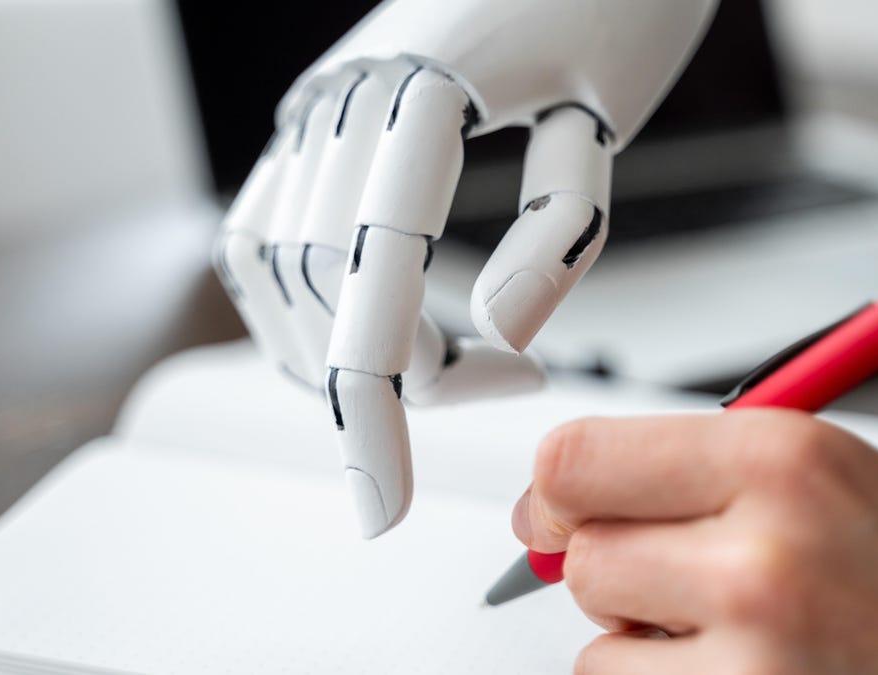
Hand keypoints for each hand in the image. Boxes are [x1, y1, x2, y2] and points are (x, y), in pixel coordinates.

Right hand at [215, 0, 718, 536]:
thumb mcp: (610, 108)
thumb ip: (557, 232)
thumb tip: (496, 334)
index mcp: (418, 87)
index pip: (373, 275)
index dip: (372, 403)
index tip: (385, 503)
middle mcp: (340, 92)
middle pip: (325, 284)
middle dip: (395, 378)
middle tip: (501, 386)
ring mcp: (314, 100)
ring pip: (280, 267)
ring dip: (340, 348)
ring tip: (442, 372)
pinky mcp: (313, 112)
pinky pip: (267, 228)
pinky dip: (301, 304)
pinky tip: (360, 332)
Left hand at [513, 411, 877, 673]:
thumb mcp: (841, 483)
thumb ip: (701, 475)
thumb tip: (560, 495)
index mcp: (782, 457)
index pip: (575, 459)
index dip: (552, 492)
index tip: (551, 512)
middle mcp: (763, 552)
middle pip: (579, 557)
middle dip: (616, 572)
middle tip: (682, 583)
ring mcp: (755, 655)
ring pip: (598, 647)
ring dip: (645, 649)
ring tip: (745, 642)